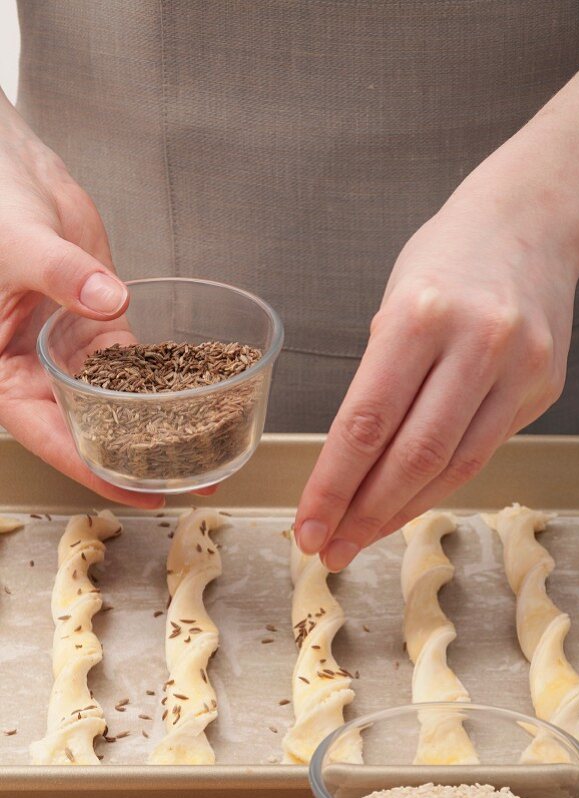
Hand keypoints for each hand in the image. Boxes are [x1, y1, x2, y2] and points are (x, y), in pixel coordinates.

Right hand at [0, 100, 162, 507]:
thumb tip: (106, 299)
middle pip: (89, 429)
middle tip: (189, 482)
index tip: (136, 491)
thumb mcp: (16, 243)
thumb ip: (57, 271)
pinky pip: (137, 364)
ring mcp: (72, 354)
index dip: (91, 467)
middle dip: (136, 460)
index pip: (48, 434)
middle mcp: (39, 371)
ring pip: (118, 404)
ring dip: (158, 428)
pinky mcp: (101, 328)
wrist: (12, 170)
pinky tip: (200, 400)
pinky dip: (166, 381)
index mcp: (4, 373)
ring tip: (205, 453)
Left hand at [295, 186, 578, 568]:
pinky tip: (407, 505)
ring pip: (454, 467)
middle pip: (413, 456)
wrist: (532, 224)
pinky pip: (483, 453)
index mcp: (420, 315)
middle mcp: (476, 343)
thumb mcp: (394, 302)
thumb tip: (351, 471)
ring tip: (361, 539)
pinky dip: (440, 486)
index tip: (308, 525)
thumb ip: (378, 381)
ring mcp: (519, 368)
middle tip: (330, 549)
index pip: (367, 422)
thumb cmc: (446, 262)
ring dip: (401, 513)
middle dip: (364, 513)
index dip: (333, 485)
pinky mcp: (543, 389)